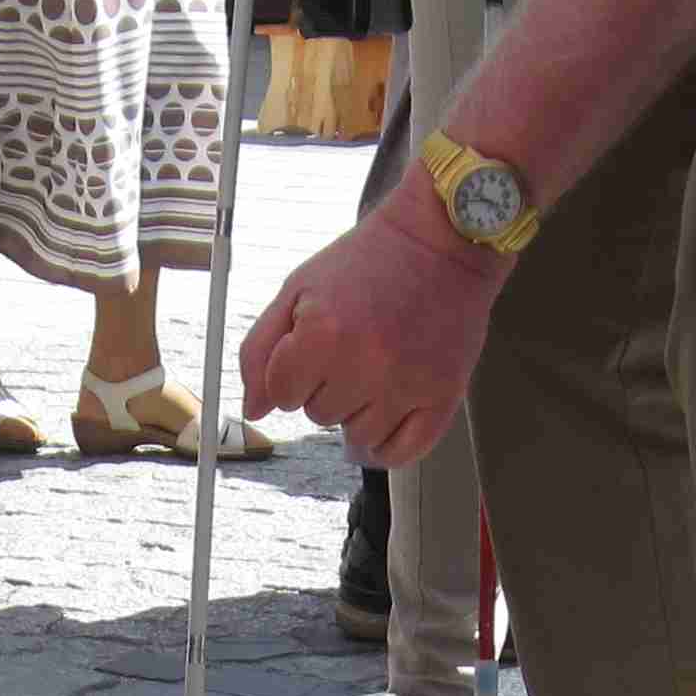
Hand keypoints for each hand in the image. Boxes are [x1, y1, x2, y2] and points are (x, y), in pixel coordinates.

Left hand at [237, 188, 506, 470]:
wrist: (441, 241)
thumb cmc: (366, 262)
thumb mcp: (299, 288)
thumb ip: (261, 350)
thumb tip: (253, 411)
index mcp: (324, 333)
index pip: (282, 393)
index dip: (293, 367)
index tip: (316, 341)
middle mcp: (366, 364)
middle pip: (319, 416)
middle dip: (327, 385)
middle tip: (356, 345)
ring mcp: (407, 385)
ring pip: (357, 438)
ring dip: (358, 412)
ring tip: (377, 368)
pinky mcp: (443, 398)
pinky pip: (401, 454)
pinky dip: (387, 446)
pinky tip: (385, 417)